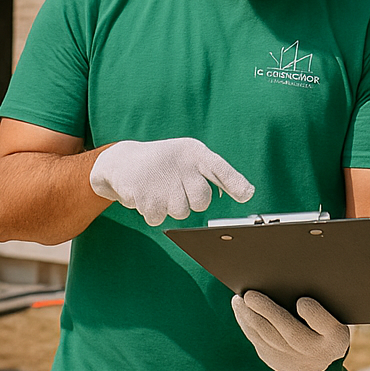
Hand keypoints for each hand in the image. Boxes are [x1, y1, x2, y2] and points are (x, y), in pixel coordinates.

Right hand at [88, 138, 253, 225]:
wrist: (122, 162)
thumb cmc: (164, 162)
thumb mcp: (189, 158)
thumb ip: (215, 173)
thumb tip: (247, 193)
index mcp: (194, 152)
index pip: (219, 167)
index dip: (235, 182)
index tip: (247, 195)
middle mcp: (180, 164)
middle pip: (202, 200)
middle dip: (191, 200)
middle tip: (177, 187)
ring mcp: (163, 181)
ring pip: (181, 212)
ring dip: (170, 207)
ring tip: (159, 189)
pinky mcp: (146, 197)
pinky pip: (159, 219)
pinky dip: (153, 212)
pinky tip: (147, 195)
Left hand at [231, 291, 349, 370]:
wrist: (320, 347)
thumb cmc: (323, 316)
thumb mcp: (331, 309)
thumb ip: (319, 303)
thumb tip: (298, 295)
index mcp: (337, 339)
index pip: (326, 326)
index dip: (314, 314)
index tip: (302, 301)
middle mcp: (319, 356)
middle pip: (291, 334)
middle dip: (267, 313)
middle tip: (250, 295)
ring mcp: (298, 365)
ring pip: (270, 341)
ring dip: (251, 319)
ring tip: (239, 301)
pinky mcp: (280, 365)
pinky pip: (260, 345)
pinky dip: (248, 327)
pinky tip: (241, 313)